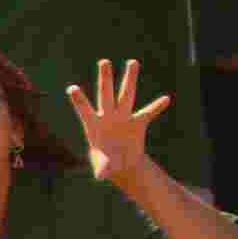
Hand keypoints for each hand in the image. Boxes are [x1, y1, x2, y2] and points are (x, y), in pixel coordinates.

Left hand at [72, 59, 169, 185]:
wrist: (121, 164)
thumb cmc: (106, 163)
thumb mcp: (103, 167)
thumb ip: (102, 169)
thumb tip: (101, 177)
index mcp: (94, 125)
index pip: (84, 109)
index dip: (79, 100)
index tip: (71, 88)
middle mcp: (108, 116)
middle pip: (106, 94)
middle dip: (105, 79)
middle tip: (103, 61)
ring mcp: (123, 117)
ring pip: (127, 94)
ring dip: (130, 79)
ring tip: (132, 61)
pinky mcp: (137, 122)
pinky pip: (148, 112)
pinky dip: (157, 107)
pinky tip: (166, 99)